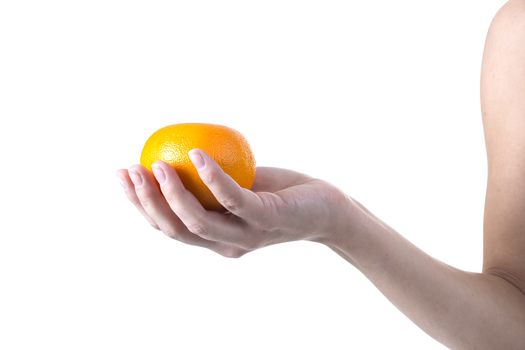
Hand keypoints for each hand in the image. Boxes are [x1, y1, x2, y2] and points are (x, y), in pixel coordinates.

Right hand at [116, 149, 349, 257]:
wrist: (326, 208)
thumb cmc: (279, 194)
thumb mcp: (239, 187)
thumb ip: (212, 183)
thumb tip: (179, 151)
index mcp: (214, 238)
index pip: (169, 228)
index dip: (141, 206)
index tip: (122, 176)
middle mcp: (226, 244)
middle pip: (175, 229)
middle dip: (147, 202)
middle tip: (130, 170)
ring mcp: (246, 234)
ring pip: (198, 221)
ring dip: (172, 193)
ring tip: (157, 163)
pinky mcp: (266, 219)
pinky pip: (233, 198)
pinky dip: (212, 177)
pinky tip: (197, 154)